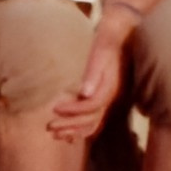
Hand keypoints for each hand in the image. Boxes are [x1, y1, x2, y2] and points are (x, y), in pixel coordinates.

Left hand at [45, 15, 132, 142]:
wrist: (121, 35)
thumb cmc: (106, 43)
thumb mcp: (99, 54)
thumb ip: (93, 74)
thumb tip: (84, 93)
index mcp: (110, 87)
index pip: (90, 106)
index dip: (72, 110)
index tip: (53, 109)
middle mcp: (112, 96)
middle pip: (91, 119)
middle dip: (70, 125)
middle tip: (49, 127)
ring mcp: (110, 98)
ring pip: (94, 122)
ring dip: (75, 130)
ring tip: (56, 135)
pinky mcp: (106, 97)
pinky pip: (96, 118)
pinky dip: (83, 128)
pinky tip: (71, 133)